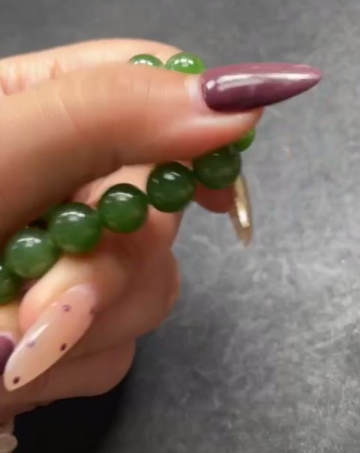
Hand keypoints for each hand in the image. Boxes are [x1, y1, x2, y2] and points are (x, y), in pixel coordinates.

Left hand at [0, 38, 263, 426]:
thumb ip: (106, 114)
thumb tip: (241, 95)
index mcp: (38, 106)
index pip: (149, 82)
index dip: (201, 122)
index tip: (212, 185)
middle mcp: (60, 178)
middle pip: (158, 203)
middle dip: (107, 267)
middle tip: (39, 307)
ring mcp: (64, 259)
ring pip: (149, 289)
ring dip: (81, 328)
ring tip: (2, 347)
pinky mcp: (61, 334)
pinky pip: (117, 351)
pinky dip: (66, 368)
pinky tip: (10, 370)